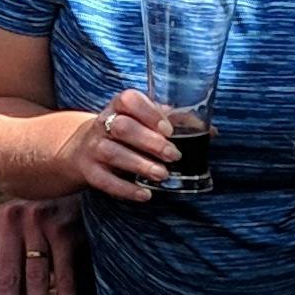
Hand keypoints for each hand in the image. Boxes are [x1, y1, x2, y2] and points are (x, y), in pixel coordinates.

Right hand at [67, 88, 178, 204]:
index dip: (149, 113)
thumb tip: (210, 131)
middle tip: (174, 155)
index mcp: (119, 106)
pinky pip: (105, 181)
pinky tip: (145, 194)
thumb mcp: (143, 120)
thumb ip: (174, 122)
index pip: (128, 100)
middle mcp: (103, 124)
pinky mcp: (90, 171)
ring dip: (140, 165)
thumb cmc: (126, 132)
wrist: (84, 149)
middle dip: (150, 142)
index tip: (169, 129)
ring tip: (163, 175)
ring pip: (113, 153)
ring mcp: (94, 148)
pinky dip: (126, 189)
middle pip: (122, 128)